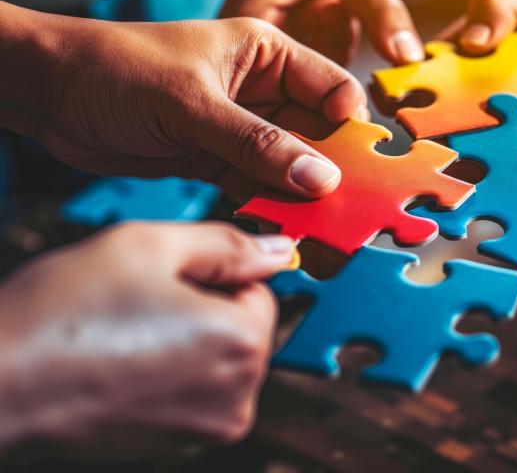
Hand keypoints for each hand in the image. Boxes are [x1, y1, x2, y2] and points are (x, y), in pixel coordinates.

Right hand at [0, 222, 291, 457]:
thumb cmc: (62, 314)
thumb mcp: (149, 246)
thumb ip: (226, 244)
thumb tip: (279, 249)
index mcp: (242, 343)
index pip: (260, 288)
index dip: (212, 272)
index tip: (165, 277)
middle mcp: (238, 396)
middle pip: (241, 326)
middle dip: (199, 306)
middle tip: (136, 302)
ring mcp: (207, 428)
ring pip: (216, 356)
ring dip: (182, 337)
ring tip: (122, 332)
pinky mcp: (178, 447)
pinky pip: (193, 389)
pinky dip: (167, 370)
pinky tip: (119, 360)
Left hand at [19, 8, 367, 198]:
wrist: (49, 93)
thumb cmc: (118, 70)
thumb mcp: (193, 103)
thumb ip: (257, 142)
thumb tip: (322, 178)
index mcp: (268, 54)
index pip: (333, 90)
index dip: (350, 128)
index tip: (360, 170)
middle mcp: (262, 90)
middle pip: (317, 133)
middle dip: (331, 169)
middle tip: (347, 210)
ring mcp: (240, 126)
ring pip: (288, 164)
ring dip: (300, 194)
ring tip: (320, 228)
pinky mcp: (216, 158)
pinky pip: (256, 184)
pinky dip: (267, 205)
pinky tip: (280, 227)